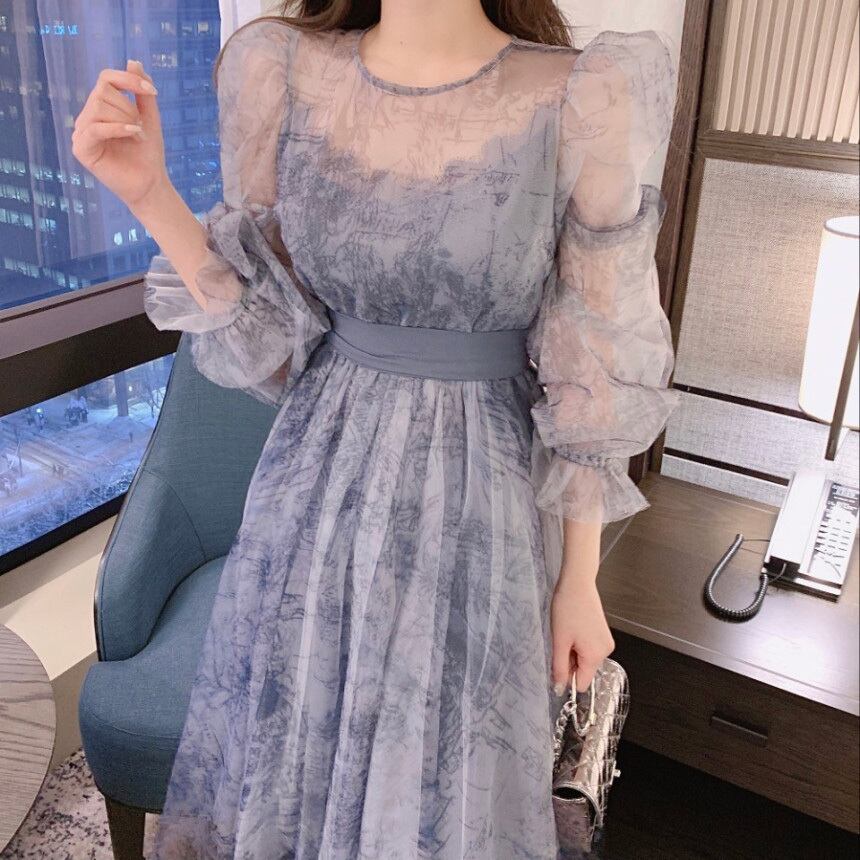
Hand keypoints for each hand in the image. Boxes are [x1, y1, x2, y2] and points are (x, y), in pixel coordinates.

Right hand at [72, 59, 169, 208]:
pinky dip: (118, 128)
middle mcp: (87, 117)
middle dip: (128, 107)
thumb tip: (132, 60)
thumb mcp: (149, 117)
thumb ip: (141, 92)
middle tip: (139, 127)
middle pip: (102, 92)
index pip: (106, 78)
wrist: (150, 183)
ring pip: (99, 107)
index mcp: (101, 107)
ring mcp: (82, 132)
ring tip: (137, 135)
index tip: (151, 91)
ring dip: (125, 119)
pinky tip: (134, 134)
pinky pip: (95, 128)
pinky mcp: (81, 149)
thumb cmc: (148, 153)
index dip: (128, 79)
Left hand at [550, 577, 614, 694]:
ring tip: (567, 632)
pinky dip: (578, 643)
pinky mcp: (603, 633)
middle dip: (570, 661)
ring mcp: (606, 641)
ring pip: (585, 659)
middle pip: (584, 671)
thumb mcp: (559, 641)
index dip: (567, 677)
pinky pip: (589, 648)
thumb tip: (559, 688)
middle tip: (561, 641)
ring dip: (573, 651)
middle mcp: (606, 651)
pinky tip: (573, 628)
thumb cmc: (567, 608)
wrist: (577, 583)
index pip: (582, 683)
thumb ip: (559, 667)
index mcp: (596, 655)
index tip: (557, 662)